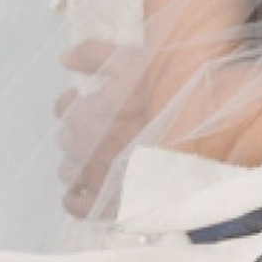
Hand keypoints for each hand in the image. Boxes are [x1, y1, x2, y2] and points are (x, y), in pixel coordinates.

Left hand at [55, 39, 154, 219]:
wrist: (198, 134)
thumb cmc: (165, 94)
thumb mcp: (130, 60)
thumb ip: (92, 55)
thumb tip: (64, 58)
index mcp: (83, 115)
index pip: (63, 107)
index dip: (79, 101)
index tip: (96, 100)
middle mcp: (82, 149)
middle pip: (68, 139)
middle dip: (82, 131)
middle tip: (109, 126)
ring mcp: (94, 179)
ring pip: (71, 171)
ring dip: (82, 162)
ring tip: (107, 155)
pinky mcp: (108, 203)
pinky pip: (77, 205)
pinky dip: (78, 197)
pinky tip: (89, 189)